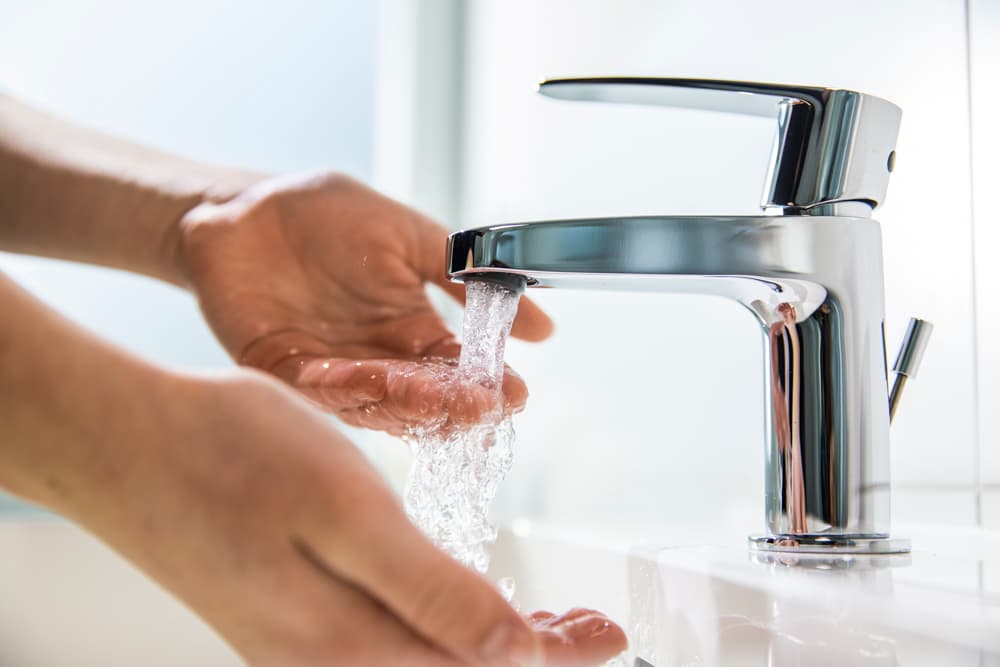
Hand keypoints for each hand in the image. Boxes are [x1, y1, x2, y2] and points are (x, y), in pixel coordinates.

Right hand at [71, 368, 623, 665]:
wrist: (126, 445)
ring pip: (421, 658)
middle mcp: (326, 658)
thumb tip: (510, 652)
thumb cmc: (229, 458)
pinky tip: (453, 602)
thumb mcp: (347, 511)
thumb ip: (429, 593)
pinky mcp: (285, 616)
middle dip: (531, 651)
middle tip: (586, 626)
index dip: (554, 654)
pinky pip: (384, 638)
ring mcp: (300, 642)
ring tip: (541, 618)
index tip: (607, 635)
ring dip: (488, 640)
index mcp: (349, 641)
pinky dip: (440, 624)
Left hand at [177, 172, 552, 433]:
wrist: (246, 205)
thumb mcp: (411, 239)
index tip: (515, 392)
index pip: (458, 372)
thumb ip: (469, 280)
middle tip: (473, 404)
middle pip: (420, 400)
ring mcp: (330, 370)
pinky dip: (331, 387)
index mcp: (412, 331)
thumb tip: (546, 329)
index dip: (487, 385)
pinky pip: (311, 390)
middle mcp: (377, 360)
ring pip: (371, 403)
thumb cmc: (328, 215)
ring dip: (396, 400)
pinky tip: (347, 374)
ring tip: (419, 391)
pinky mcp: (281, 370)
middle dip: (447, 404)